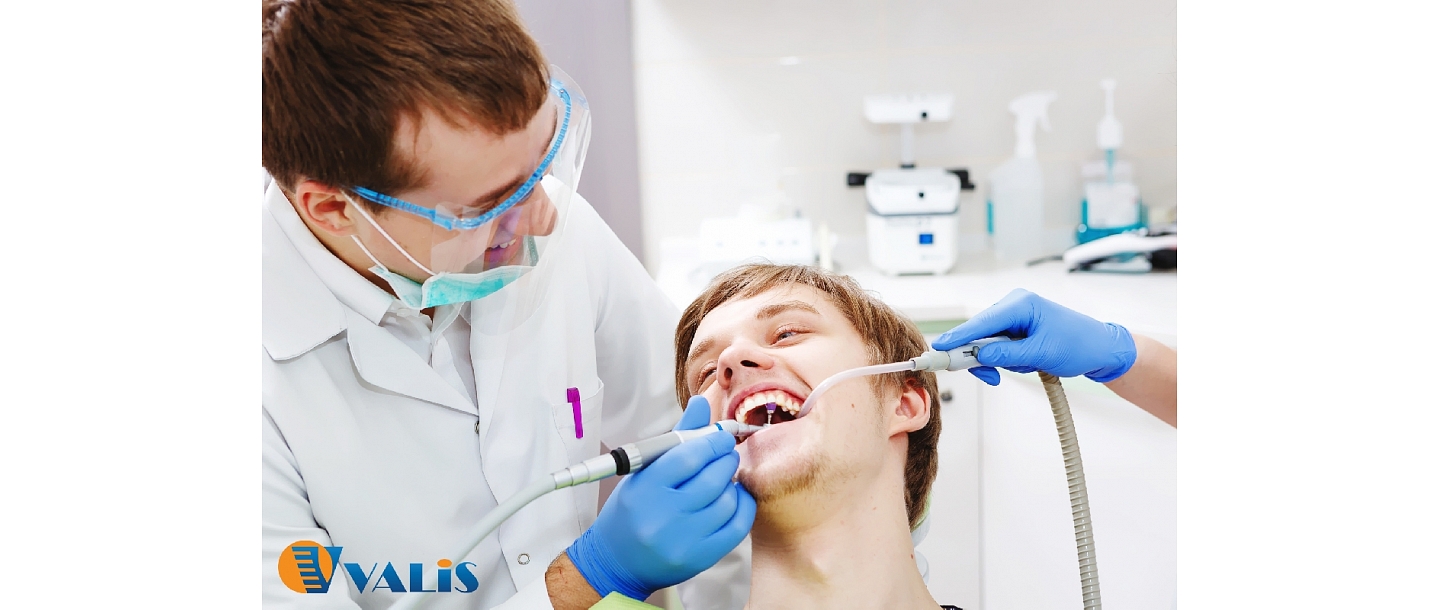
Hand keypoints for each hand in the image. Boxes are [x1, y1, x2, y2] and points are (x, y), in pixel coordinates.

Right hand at [566, 396, 755, 600]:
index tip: (722, 437)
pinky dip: (742, 506)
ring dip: (732, 484)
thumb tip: (701, 402)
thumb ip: (676, 437)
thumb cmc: (630, 512)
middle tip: (727, 454)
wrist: (616, 562)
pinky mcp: (699, 559)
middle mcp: (662, 516)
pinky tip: (735, 497)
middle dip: (726, 459)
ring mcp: (682, 541)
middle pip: (712, 478)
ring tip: (724, 478)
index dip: (712, 442)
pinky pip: (736, 527)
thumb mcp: (643, 472)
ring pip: (727, 501)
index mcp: (645, 489)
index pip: (689, 456)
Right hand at [932, 289, 1136, 385]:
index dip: (959, 336)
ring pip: (989, 342)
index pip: (982, 321)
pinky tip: (1024, 364)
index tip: (939, 348)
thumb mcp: (1041, 353)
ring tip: (1021, 369)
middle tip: (987, 377)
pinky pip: (1000, 346)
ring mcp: (1016, 318)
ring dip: (998, 360)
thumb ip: (1006, 354)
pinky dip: (1005, 360)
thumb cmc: (1079, 345)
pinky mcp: (1019, 330)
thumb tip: (978, 355)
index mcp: (1021, 304)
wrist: (1101, 349)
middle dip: (981, 356)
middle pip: (981, 332)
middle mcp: (1015, 306)